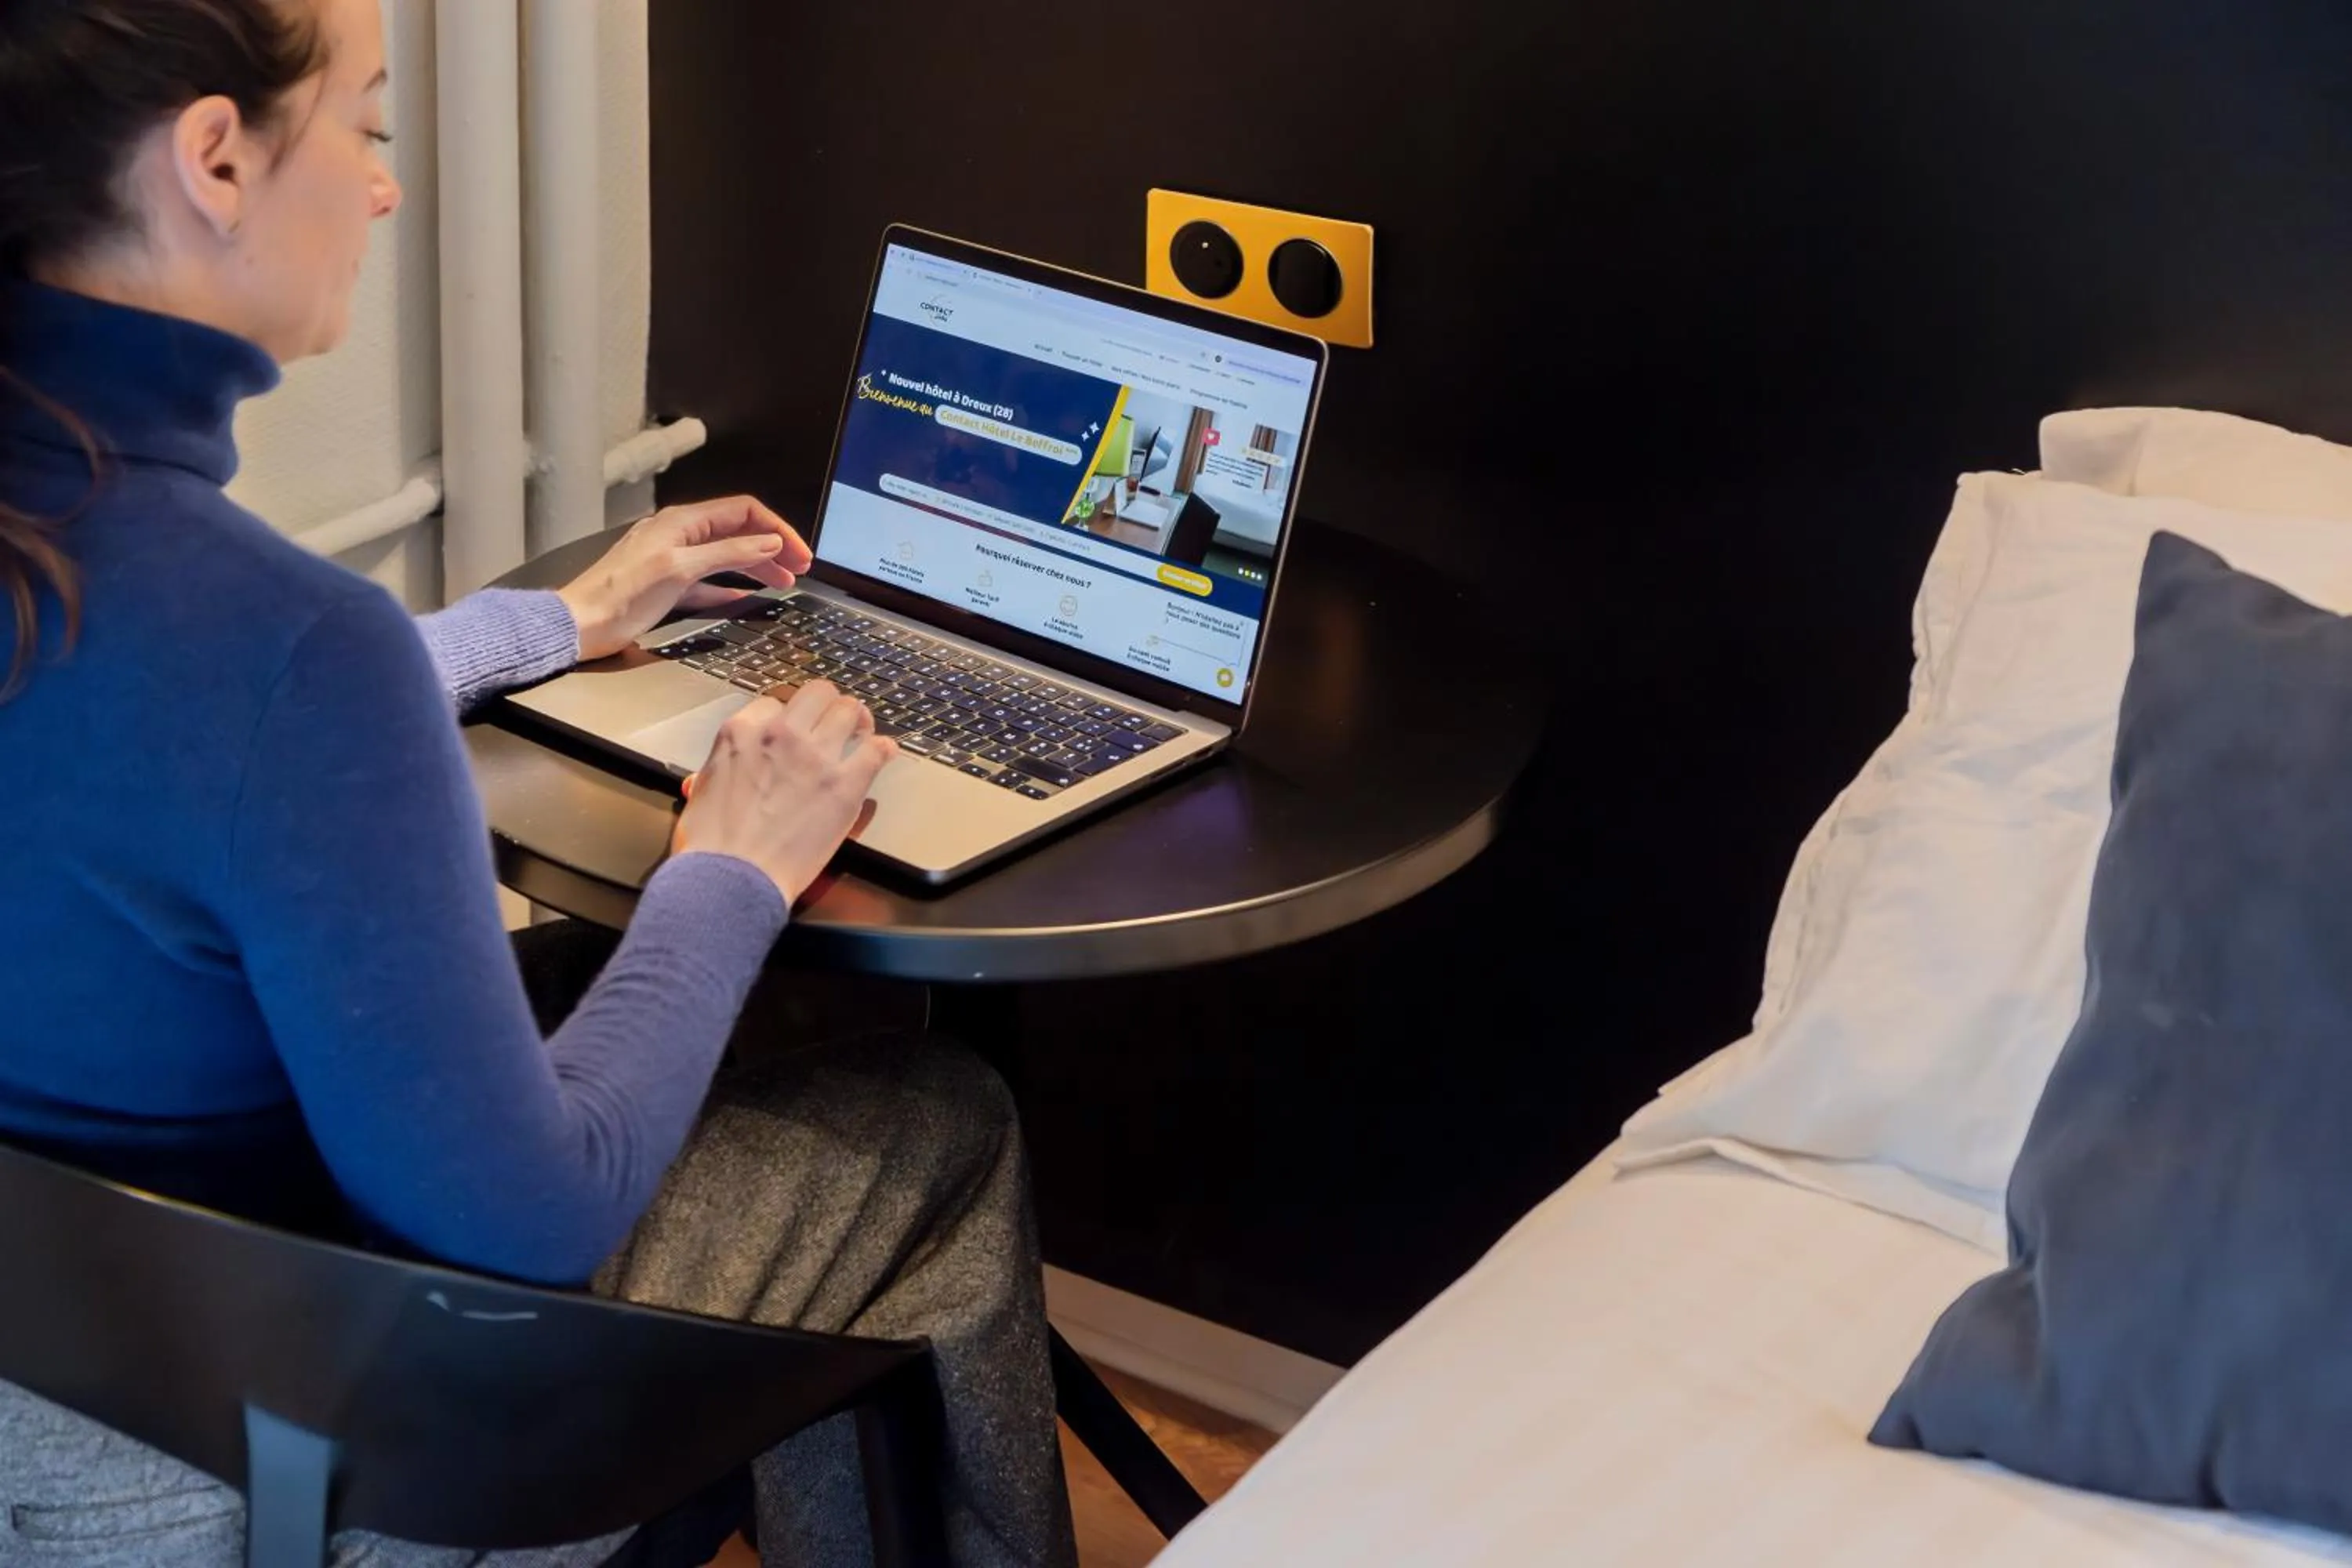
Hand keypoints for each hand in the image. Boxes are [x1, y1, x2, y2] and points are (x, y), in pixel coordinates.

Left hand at [557, 496, 816, 661]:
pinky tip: (746, 598)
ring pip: (727, 556)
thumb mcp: (681, 569)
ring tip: (783, 582)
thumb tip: (769, 542)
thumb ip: (729, 554)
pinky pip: (709, 582)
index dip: (777, 529)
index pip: (744, 512)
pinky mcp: (667, 584)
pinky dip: (731, 588)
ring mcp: (674, 559)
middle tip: (799, 568)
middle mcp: (679, 534)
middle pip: (738, 532)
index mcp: (682, 522)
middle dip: (772, 547)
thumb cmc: (620, 597)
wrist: (580, 625)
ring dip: (757, 566)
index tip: (800, 553)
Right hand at [671, 681, 896, 903]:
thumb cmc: (710, 845)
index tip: (794, 733)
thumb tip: (712, 775)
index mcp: (742, 732)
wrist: (732, 878)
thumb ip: (715, 772)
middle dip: (827, 706)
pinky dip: (882, 750)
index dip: (787, 719)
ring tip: (861, 733)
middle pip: (817, 694)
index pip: (774, 704)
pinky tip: (882, 754)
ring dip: (857, 721)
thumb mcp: (701, 792)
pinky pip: (876, 751)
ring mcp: (815, 757)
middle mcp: (780, 734)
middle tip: (835, 722)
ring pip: (849, 710)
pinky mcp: (845, 785)